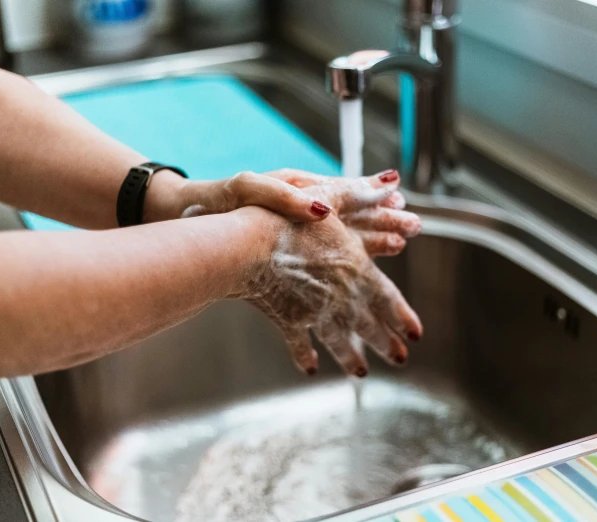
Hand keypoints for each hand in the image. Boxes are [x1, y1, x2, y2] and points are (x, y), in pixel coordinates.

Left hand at [161, 168, 420, 256]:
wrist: (182, 219)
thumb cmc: (213, 201)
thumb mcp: (247, 189)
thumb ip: (286, 196)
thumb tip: (321, 209)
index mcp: (298, 188)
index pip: (346, 189)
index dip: (375, 194)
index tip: (401, 197)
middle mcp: (303, 208)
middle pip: (354, 214)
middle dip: (385, 221)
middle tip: (414, 227)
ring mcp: (297, 230)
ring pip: (345, 237)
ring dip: (372, 241)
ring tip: (400, 245)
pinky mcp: (287, 249)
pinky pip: (326, 256)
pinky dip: (347, 262)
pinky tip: (359, 271)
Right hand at [243, 207, 422, 376]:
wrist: (248, 248)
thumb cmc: (286, 220)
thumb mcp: (328, 197)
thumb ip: (362, 192)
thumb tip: (392, 181)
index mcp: (356, 269)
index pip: (388, 299)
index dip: (403, 317)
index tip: (415, 333)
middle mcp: (341, 297)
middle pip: (369, 325)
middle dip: (386, 343)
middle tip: (399, 358)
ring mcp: (315, 312)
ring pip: (340, 340)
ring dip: (352, 357)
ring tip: (360, 373)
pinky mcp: (288, 320)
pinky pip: (300, 343)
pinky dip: (305, 356)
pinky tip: (310, 368)